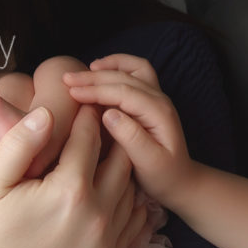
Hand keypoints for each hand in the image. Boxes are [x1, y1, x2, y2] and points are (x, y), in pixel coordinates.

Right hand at [0, 105, 147, 247]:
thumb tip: (48, 112)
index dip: (87, 118)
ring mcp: (105, 246)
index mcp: (69, 191)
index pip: (90, 140)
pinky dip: (130, 205)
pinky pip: (133, 227)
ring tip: (106, 157)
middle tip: (102, 125)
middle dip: (112, 139)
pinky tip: (114, 195)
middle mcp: (96, 218)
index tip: (86, 104)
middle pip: (120, 163)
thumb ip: (20, 143)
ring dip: (122, 172)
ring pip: (131, 194)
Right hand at [62, 54, 192, 204]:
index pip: (123, 92)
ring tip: (82, 71)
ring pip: (132, 69)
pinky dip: (118, 67)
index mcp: (159, 113)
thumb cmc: (164, 176)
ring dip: (107, 67)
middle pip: (125, 77)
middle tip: (67, 79)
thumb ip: (131, 138)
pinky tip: (100, 71)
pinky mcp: (150, 100)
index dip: (96, 90)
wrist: (180, 181)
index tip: (71, 92)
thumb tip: (108, 114)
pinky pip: (136, 73)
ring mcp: (157, 97)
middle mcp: (160, 99)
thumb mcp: (149, 163)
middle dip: (94, 77)